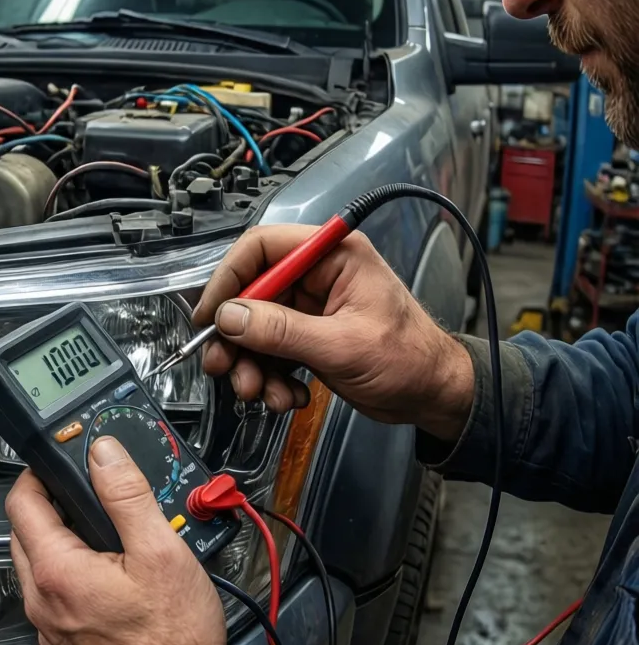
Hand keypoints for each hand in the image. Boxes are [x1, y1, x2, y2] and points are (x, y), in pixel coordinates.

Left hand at [6, 437, 226, 644]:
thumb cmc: (173, 641)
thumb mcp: (160, 551)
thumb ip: (126, 496)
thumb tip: (103, 453)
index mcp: (56, 571)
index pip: (21, 502)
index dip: (37, 473)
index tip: (59, 461)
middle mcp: (41, 602)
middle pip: (24, 534)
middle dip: (50, 506)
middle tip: (89, 494)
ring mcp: (49, 628)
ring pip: (38, 567)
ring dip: (60, 542)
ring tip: (107, 534)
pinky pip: (53, 597)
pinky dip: (70, 576)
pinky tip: (109, 578)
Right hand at [193, 225, 473, 442]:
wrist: (433, 396)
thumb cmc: (409, 360)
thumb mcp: (341, 346)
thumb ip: (281, 331)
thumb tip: (229, 317)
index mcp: (333, 256)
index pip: (262, 247)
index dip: (228, 278)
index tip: (210, 315)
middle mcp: (317, 276)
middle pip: (250, 293)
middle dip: (235, 336)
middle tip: (223, 366)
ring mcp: (310, 308)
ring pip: (254, 328)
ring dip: (250, 365)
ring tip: (261, 393)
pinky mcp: (306, 336)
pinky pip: (268, 352)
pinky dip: (268, 378)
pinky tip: (287, 396)